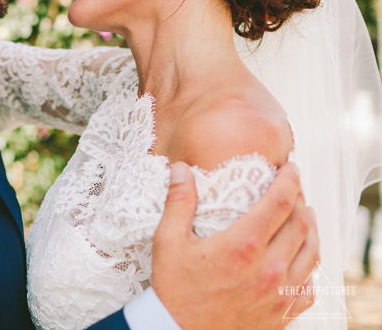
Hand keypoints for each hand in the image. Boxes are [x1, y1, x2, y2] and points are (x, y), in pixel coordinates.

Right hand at [151, 162, 318, 329]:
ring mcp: (279, 293)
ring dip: (311, 229)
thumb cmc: (174, 288)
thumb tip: (181, 168)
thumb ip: (179, 202)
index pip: (280, 202)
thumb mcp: (168, 241)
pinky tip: (300, 259)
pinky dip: (309, 267)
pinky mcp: (282, 313)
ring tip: (304, 216)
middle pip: (301, 224)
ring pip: (312, 253)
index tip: (291, 167)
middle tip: (293, 189)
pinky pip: (310, 286)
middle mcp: (269, 268)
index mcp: (242, 245)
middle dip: (301, 200)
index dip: (290, 180)